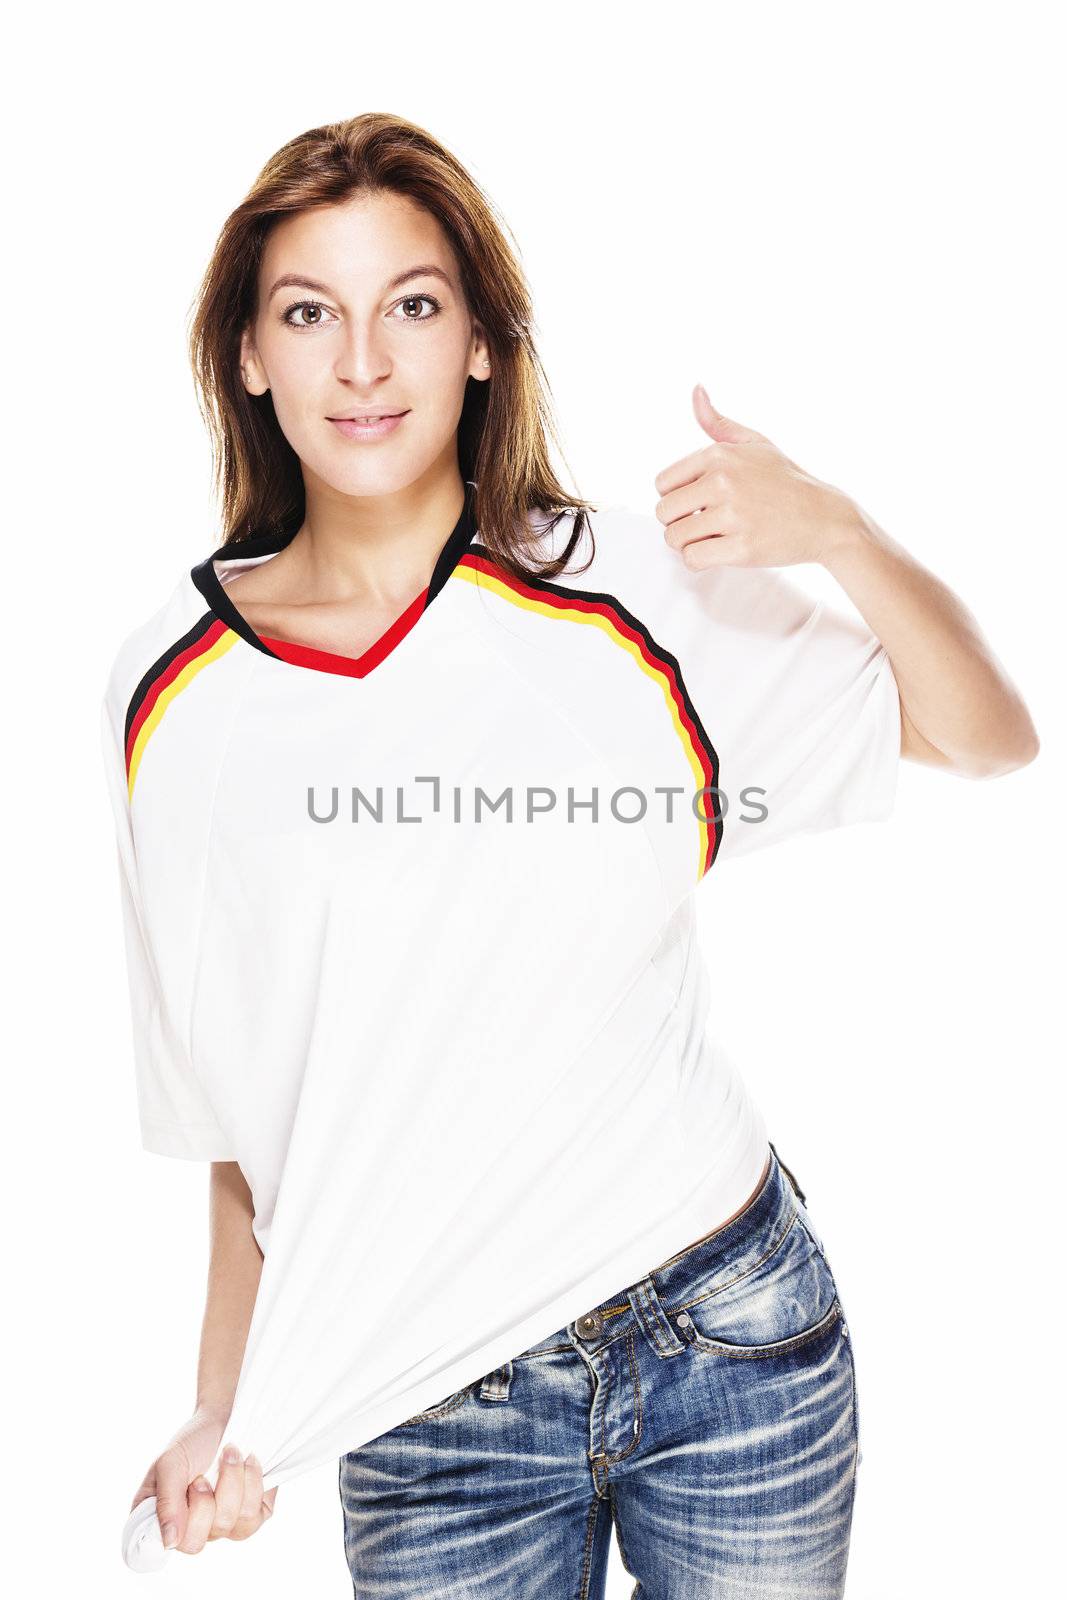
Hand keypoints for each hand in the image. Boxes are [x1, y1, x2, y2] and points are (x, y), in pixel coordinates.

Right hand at [129, 1405, 277, 1555]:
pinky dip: (254, 1482)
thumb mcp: (170, 1462)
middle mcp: (194, 1529)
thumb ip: (166, 1503)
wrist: (227, 1416)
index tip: (195, 1481)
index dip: (190, 1516)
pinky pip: (256, 1517)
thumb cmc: (193, 1440)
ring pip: (234, 1525)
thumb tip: (170, 1543)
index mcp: (165, 1520)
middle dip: (211, 1497)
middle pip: (204, 1539)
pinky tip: (248, 1462)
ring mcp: (224, 1525)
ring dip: (234, 1481)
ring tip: (230, 1454)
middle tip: (207, 1471)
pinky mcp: (252, 1515)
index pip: (177, 1544)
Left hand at [653, 386, 858, 569]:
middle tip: (704, 524)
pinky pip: (693, 559)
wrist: (825, 517)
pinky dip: (700, 561)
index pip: (662, 483)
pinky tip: (719, 551)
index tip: (697, 503)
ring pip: (675, 538)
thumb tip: (696, 390)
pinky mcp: (742, 548)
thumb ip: (718, 423)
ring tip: (713, 537)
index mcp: (720, 455)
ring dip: (688, 543)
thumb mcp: (756, 443)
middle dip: (678, 522)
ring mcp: (733, 515)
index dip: (676, 497)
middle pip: (664, 512)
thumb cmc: (787, 482)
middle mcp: (724, 481)